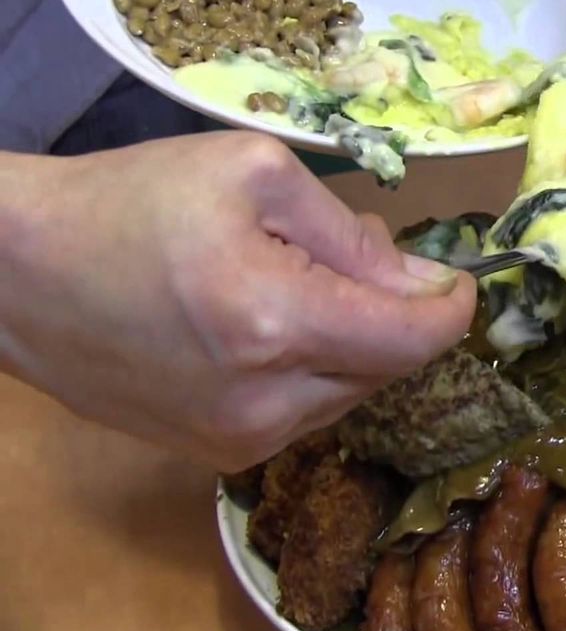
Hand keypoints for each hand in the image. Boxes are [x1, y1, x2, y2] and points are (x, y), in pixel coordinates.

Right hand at [0, 131, 475, 471]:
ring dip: (352, 341)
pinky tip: (268, 326)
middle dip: (393, 313)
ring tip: (295, 282)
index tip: (457, 280)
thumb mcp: (252, 174)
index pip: (412, 341)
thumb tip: (418, 281)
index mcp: (274, 324)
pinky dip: (313, 370)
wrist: (19, 274)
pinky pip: (306, 414)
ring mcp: (239, 442)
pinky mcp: (219, 456)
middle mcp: (265, 404)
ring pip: (351, 393)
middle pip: (387, 369)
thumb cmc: (131, 203)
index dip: (449, 309)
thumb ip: (351, 232)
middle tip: (353, 255)